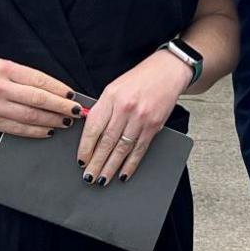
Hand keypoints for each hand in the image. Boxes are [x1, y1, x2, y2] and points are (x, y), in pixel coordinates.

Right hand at [0, 59, 77, 136]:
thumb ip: (21, 76)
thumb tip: (51, 89)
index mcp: (4, 68)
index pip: (38, 79)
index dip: (59, 88)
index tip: (72, 95)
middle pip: (38, 99)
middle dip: (61, 107)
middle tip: (76, 112)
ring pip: (30, 116)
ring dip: (52, 121)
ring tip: (65, 122)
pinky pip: (18, 129)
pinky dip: (36, 132)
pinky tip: (48, 131)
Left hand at [76, 51, 188, 184]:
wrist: (167, 71)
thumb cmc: (139, 79)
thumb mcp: (114, 88)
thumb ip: (102, 109)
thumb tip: (90, 134)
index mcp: (111, 97)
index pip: (93, 128)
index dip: (86, 147)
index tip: (81, 161)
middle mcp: (125, 108)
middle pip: (107, 142)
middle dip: (96, 162)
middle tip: (89, 177)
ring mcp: (141, 118)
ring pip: (122, 149)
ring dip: (111, 167)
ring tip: (102, 179)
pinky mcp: (154, 126)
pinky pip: (139, 149)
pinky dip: (131, 164)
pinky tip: (123, 174)